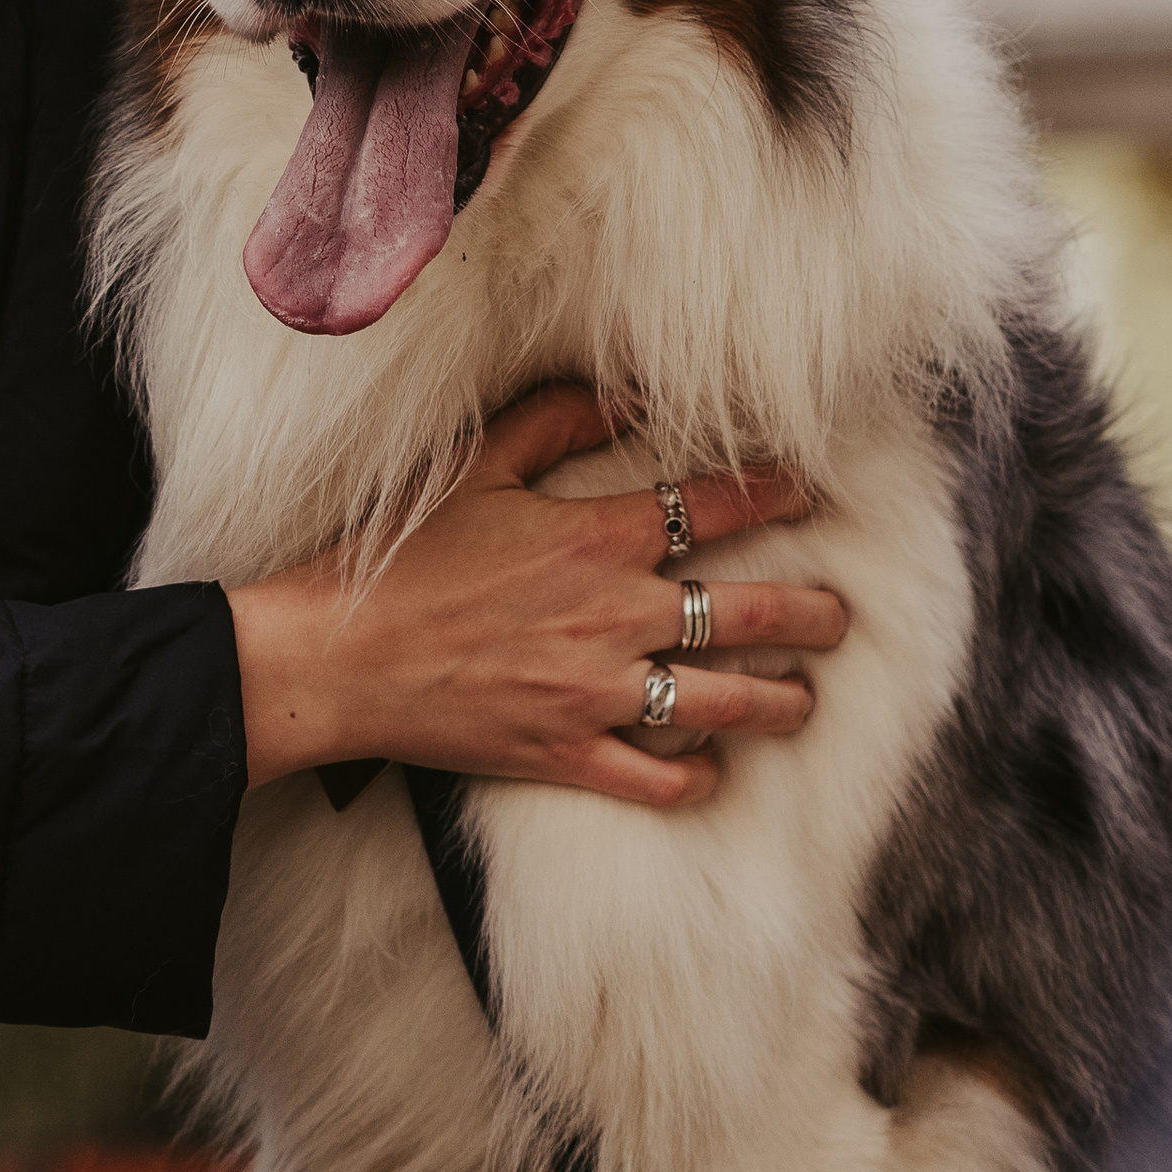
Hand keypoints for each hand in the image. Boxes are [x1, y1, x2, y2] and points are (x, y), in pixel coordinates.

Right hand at [226, 382, 846, 808]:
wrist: (333, 659)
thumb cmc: (396, 558)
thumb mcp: (474, 465)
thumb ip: (558, 419)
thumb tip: (631, 392)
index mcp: (595, 539)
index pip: (715, 508)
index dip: (775, 496)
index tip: (808, 492)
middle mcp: (614, 618)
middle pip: (751, 615)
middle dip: (813, 615)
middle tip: (839, 617)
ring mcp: (596, 694)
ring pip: (724, 703)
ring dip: (779, 699)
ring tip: (803, 697)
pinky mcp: (566, 754)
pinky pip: (658, 779)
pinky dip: (697, 778)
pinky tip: (714, 769)